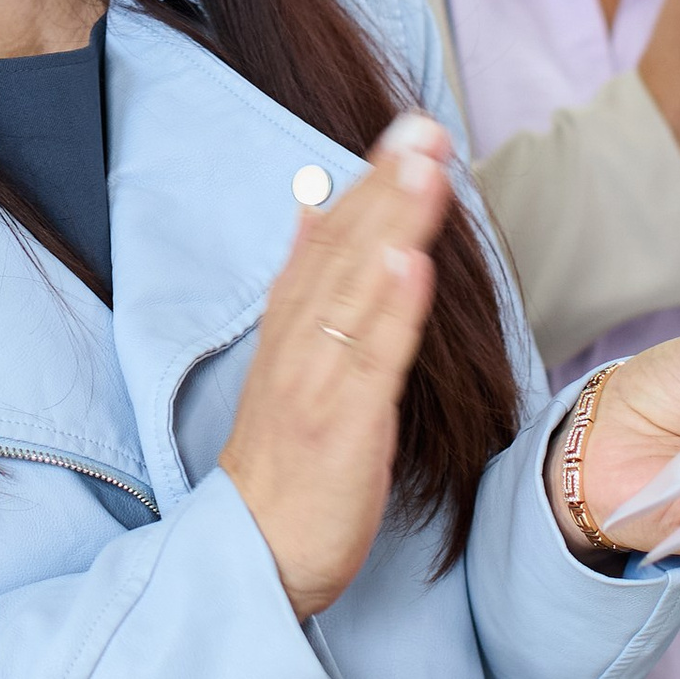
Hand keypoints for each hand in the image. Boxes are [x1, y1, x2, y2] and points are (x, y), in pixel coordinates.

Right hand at [220, 113, 452, 618]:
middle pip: (347, 248)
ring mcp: (318, 377)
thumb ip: (305, 284)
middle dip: (388, 183)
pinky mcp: (341, 421)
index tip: (408, 129)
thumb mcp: (288, 362)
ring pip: (359, 286)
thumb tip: (314, 210)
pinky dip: (390, 307)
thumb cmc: (283, 463)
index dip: (370, 180)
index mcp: (291, 324)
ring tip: (426, 167)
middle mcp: (300, 340)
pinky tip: (411, 261)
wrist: (253, 552)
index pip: (333, 237)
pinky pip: (368, 357)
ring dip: (393, 222)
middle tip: (425, 126)